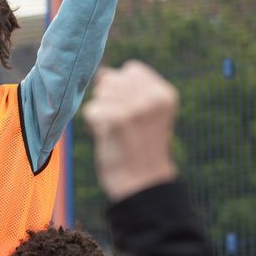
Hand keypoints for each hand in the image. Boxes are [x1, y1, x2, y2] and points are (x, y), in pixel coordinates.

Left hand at [83, 61, 177, 201]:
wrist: (143, 186)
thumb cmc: (140, 148)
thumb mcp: (145, 114)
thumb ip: (128, 89)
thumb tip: (101, 74)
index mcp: (165, 94)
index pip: (131, 69)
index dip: (122, 88)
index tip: (131, 113)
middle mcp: (153, 98)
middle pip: (111, 80)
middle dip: (109, 101)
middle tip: (122, 127)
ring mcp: (135, 108)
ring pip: (99, 94)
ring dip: (100, 113)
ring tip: (116, 133)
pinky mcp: (117, 120)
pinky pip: (90, 110)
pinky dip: (93, 125)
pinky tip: (108, 139)